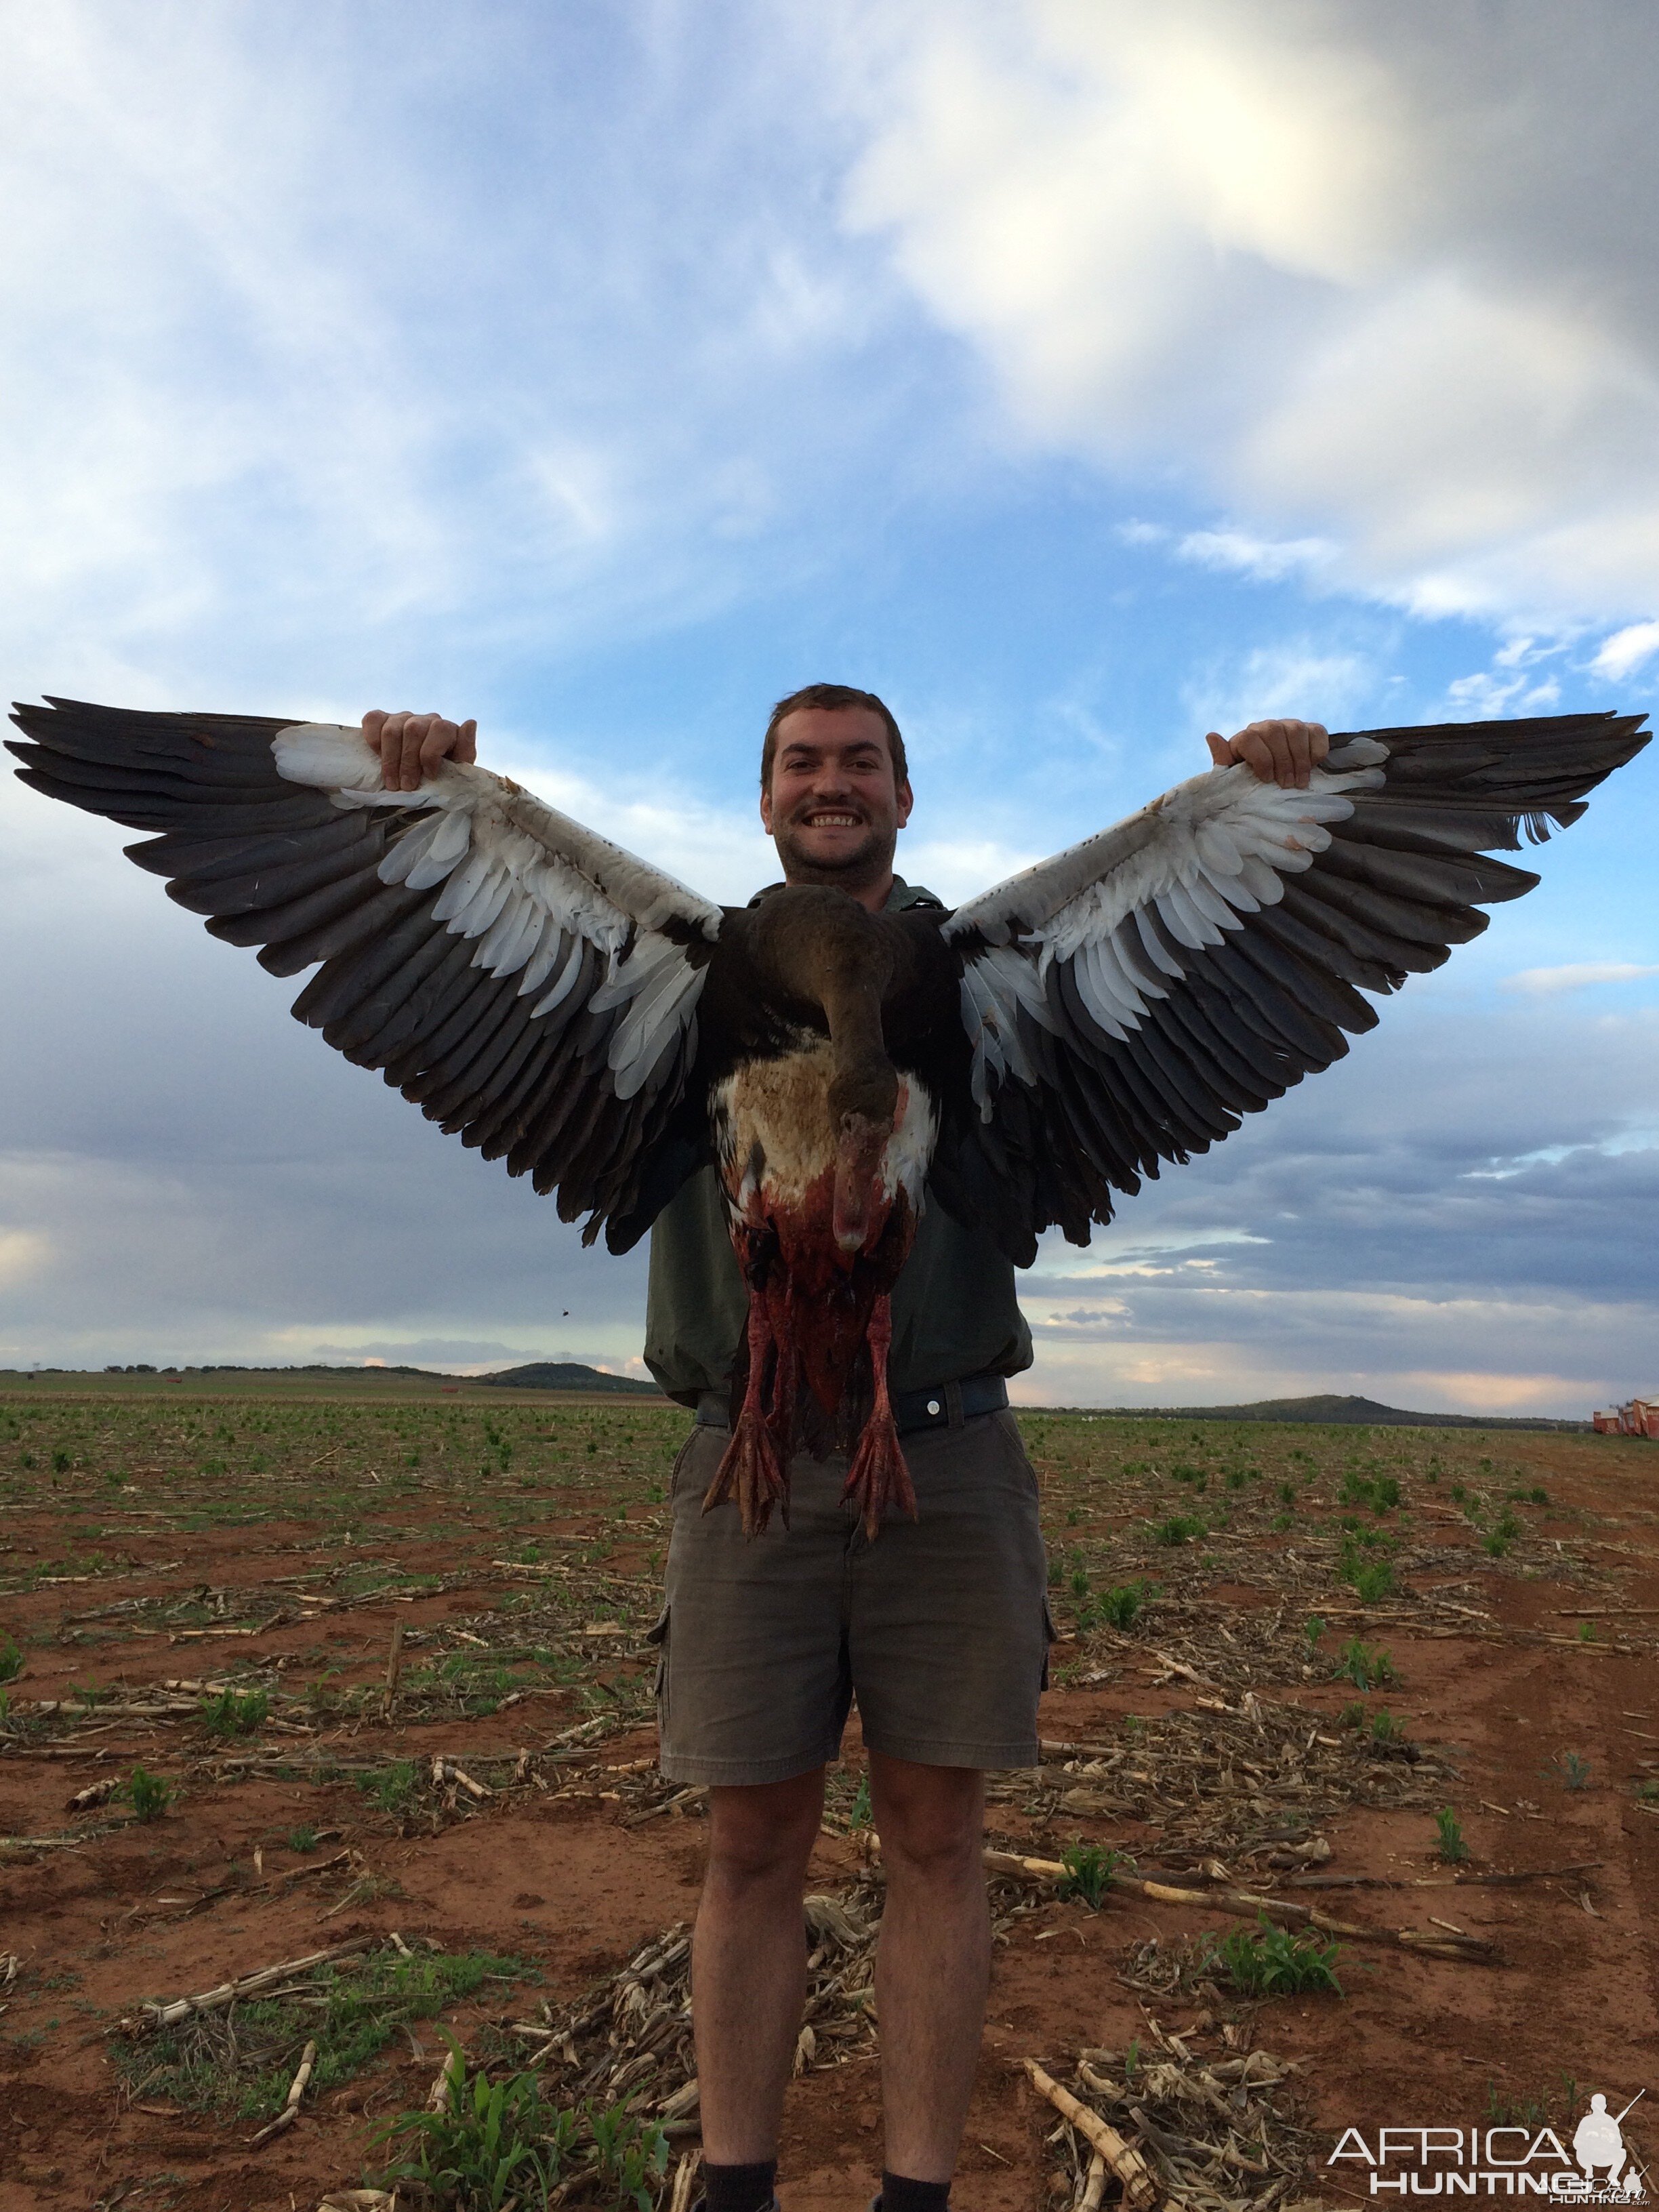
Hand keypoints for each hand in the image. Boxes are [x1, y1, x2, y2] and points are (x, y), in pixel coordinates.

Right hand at [361, 709, 477, 793]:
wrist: (422, 779)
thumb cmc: (442, 776)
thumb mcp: (459, 770)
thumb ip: (466, 750)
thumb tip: (470, 723)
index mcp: (447, 730)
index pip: (440, 728)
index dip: (431, 753)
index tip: (429, 776)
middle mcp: (425, 719)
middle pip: (413, 730)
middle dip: (408, 762)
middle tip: (406, 786)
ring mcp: (403, 717)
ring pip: (392, 729)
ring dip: (390, 759)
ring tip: (392, 783)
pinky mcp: (383, 719)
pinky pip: (373, 720)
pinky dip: (372, 738)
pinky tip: (377, 756)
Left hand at [1205, 718, 1328, 788]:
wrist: (1276, 781)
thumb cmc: (1252, 781)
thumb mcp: (1234, 776)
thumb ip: (1223, 760)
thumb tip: (1211, 736)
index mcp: (1245, 737)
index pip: (1249, 738)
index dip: (1260, 759)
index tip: (1267, 779)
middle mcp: (1266, 727)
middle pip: (1274, 733)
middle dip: (1283, 762)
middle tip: (1287, 785)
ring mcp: (1289, 725)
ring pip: (1296, 731)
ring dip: (1300, 760)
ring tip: (1299, 782)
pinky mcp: (1310, 728)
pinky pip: (1317, 732)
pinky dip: (1316, 751)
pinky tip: (1312, 767)